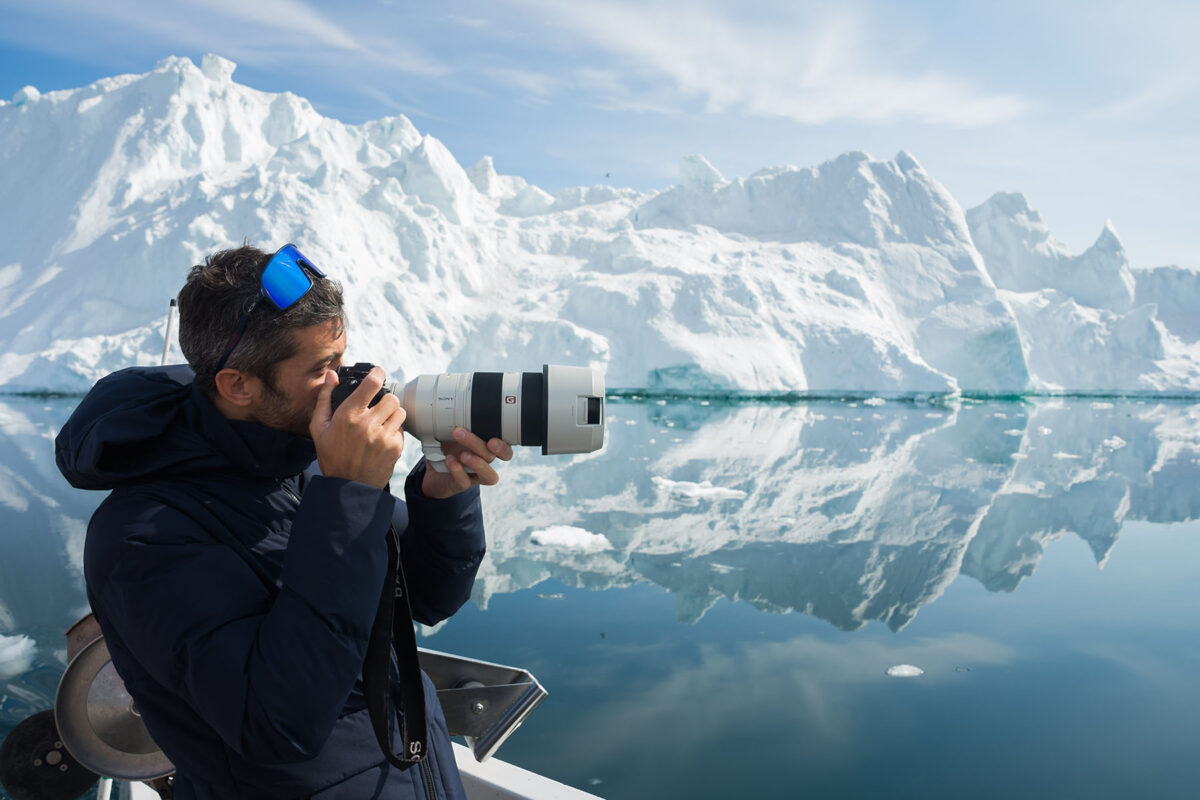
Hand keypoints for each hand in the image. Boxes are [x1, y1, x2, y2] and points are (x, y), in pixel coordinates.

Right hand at [309, 368, 405, 488]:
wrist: (347, 487)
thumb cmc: (331, 456)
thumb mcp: (319, 428)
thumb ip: (325, 398)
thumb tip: (331, 375)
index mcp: (348, 415)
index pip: (372, 383)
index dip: (377, 373)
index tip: (378, 374)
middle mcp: (368, 424)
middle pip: (391, 397)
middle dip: (385, 401)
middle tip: (377, 409)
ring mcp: (383, 436)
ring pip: (400, 412)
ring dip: (392, 415)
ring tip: (380, 424)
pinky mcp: (395, 448)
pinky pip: (401, 429)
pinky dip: (394, 432)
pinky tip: (382, 440)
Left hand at [422, 427, 512, 498]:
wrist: (433, 473)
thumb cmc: (447, 448)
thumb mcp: (450, 432)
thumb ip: (454, 421)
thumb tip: (448, 402)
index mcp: (486, 448)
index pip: (505, 449)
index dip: (503, 446)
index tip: (492, 440)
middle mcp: (484, 462)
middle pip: (491, 456)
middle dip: (477, 444)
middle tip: (459, 433)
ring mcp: (474, 475)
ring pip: (487, 474)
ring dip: (476, 462)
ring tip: (462, 454)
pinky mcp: (461, 484)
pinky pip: (465, 482)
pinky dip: (457, 471)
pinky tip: (449, 460)